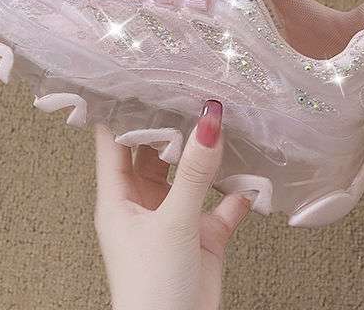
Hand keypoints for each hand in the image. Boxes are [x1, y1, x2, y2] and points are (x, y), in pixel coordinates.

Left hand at [94, 100, 250, 309]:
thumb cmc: (151, 290)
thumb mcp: (172, 222)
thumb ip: (193, 172)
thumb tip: (207, 122)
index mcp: (118, 197)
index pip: (113, 140)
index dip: (122, 107)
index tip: (137, 74)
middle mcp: (144, 202)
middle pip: (153, 149)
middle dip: (170, 122)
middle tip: (188, 86)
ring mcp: (173, 218)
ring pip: (188, 173)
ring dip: (204, 153)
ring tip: (221, 118)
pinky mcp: (201, 236)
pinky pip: (220, 203)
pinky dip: (235, 190)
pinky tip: (250, 175)